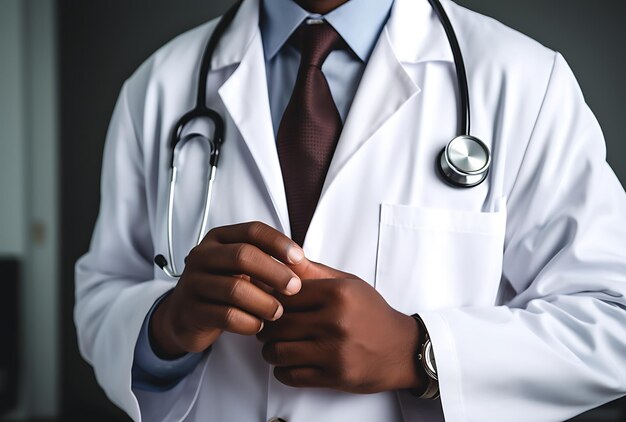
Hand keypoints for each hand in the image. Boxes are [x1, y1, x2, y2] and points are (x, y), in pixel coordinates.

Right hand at [150, 222, 303, 357]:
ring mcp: (193, 283)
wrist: (185, 316)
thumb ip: (269, 261)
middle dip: (275, 272)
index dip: (278, 242)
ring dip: (264, 302)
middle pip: (243, 256)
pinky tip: (258, 325)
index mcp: (218, 239)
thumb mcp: (243, 269)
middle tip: (295, 288)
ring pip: (235, 289)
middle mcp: (203, 256)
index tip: (299, 258)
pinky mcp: (191, 311)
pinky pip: (226, 316)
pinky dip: (249, 322)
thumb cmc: (222, 287)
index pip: (252, 231)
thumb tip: (304, 263)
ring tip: (277, 312)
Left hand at [257, 261, 422, 393]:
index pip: (284, 295)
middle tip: (267, 328)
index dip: (271, 300)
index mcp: (337, 293)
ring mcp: (335, 351)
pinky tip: (288, 363)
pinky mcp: (334, 376)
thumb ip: (314, 271)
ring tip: (275, 346)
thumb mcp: (348, 284)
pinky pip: (290, 375)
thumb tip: (282, 258)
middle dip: (266, 328)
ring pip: (278, 351)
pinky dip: (282, 370)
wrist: (402, 350)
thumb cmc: (372, 314)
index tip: (270, 305)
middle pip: (278, 324)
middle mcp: (335, 321)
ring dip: (270, 351)